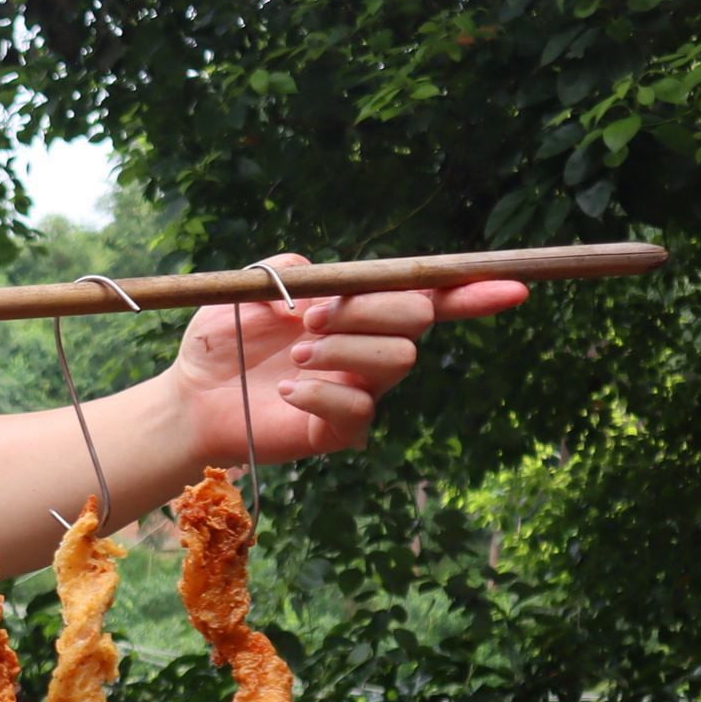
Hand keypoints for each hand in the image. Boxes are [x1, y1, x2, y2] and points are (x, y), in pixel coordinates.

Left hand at [169, 254, 528, 464]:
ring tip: (295, 355)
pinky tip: (288, 391)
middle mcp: (368, 349)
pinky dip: (323, 394)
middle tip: (310, 320)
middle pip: (417, 321)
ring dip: (345, 350)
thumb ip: (285, 269)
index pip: (428, 298)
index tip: (511, 285)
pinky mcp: (340, 431)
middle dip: (371, 311)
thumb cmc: (221, 342)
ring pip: (397, 361)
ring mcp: (360, 391)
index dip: (472, 291)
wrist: (189, 397)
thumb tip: (319, 279)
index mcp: (357, 311)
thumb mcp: (245, 290)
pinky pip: (360, 410)